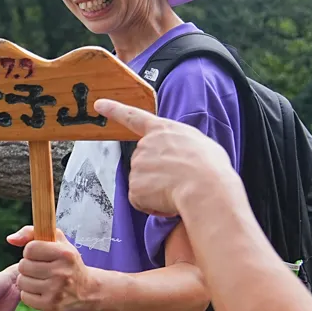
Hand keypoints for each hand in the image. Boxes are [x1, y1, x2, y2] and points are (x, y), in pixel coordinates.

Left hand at [9, 225, 98, 310]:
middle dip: (28, 266)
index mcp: (65, 254)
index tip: (39, 255)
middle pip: (23, 265)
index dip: (31, 251)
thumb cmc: (67, 262)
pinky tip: (40, 290)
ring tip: (39, 279)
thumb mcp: (57, 241)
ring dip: (27, 280)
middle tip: (40, 268)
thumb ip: (32, 233)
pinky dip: (29, 293)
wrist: (86, 289)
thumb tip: (10, 239)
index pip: (30, 248)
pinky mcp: (51, 306)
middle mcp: (62, 272)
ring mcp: (56, 291)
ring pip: (22, 281)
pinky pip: (24, 297)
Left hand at [96, 98, 243, 217]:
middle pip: (145, 163)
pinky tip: (170, 201)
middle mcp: (146, 145)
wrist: (206, 188)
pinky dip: (154, 206)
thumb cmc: (212, 168)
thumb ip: (182, 146)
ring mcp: (138, 166)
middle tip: (180, 181)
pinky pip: (142, 201)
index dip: (115, 110)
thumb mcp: (201, 144)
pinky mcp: (134, 187)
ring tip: (179, 190)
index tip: (99, 104)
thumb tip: (182, 160)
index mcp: (163, 130)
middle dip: (158, 174)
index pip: (134, 117)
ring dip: (157, 191)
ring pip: (144, 184)